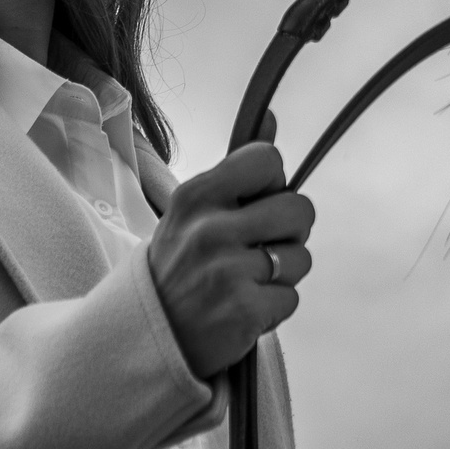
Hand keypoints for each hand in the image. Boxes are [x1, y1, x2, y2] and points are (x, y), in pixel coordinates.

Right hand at [147, 121, 316, 380]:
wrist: (148, 332)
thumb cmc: (179, 263)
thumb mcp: (194, 209)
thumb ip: (237, 167)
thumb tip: (270, 116)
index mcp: (197, 195)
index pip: (269, 161)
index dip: (273, 184)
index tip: (255, 204)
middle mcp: (211, 230)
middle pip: (300, 210)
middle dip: (290, 231)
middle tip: (259, 246)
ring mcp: (228, 273)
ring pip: (301, 258)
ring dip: (282, 273)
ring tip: (247, 280)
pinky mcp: (244, 312)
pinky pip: (292, 298)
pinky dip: (274, 306)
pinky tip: (245, 307)